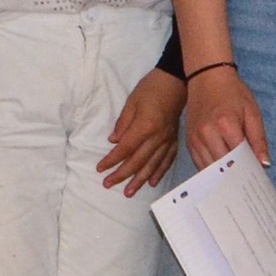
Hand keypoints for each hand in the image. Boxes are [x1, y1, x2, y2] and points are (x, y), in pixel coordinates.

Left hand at [96, 71, 181, 192]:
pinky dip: (159, 172)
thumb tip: (114, 141)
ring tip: (129, 192)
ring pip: (152, 165)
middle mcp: (157, 137)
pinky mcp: (174, 140)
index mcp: (145, 127)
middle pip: (138, 161)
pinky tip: (152, 182)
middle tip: (108, 184)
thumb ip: (123, 123)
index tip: (100, 168)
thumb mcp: (131, 102)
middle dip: (122, 175)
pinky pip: (167, 160)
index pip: (125, 149)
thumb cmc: (150, 89)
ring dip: (139, 180)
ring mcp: (168, 140)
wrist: (175, 82)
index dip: (112, 160)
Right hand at [180, 62, 268, 176]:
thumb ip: (258, 140)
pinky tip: (221, 173)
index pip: (239, 158)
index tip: (257, 177)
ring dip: (222, 176)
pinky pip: (200, 164)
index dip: (249, 169)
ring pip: (210, 169)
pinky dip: (211, 171)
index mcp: (226, 125)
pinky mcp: (189, 142)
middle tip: (248, 183)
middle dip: (236, 176)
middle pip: (223, 166)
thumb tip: (264, 164)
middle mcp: (207, 134)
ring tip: (235, 181)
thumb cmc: (233, 93)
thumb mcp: (252, 113)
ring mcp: (195, 139)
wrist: (206, 78)